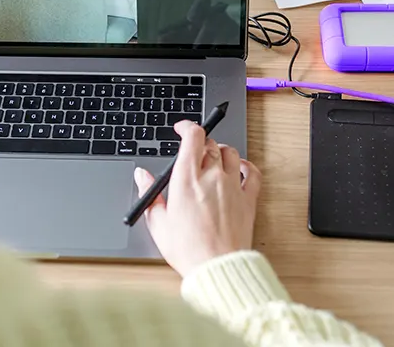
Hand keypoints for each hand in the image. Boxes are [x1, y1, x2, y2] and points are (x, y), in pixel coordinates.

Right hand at [133, 121, 261, 276]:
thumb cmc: (188, 249)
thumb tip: (141, 176)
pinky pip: (252, 173)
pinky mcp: (248, 199)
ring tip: (214, 158)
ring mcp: (232, 186)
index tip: (182, 128)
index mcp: (187, 179)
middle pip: (210, 144)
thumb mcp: (158, 223)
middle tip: (193, 152)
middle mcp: (212, 177)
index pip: (193, 136)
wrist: (217, 267)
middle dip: (200, 143)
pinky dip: (246, 166)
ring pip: (231, 153)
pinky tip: (240, 168)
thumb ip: (150, 194)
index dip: (187, 127)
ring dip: (221, 151)